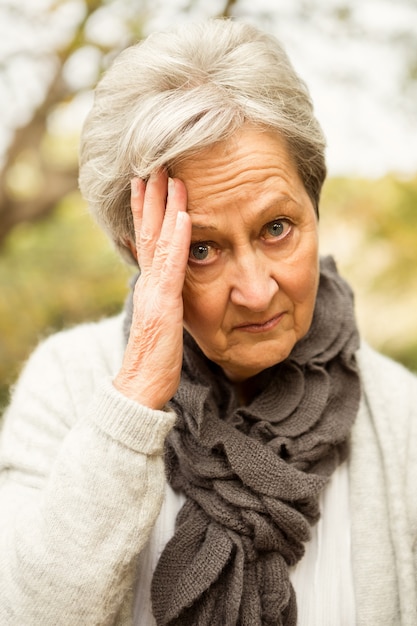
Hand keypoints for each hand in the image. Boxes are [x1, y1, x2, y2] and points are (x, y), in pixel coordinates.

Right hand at [113, 171, 190, 408]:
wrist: (142, 386)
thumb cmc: (156, 357)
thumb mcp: (162, 320)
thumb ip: (164, 296)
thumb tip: (167, 282)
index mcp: (152, 284)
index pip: (149, 239)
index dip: (148, 210)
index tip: (150, 183)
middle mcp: (149, 282)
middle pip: (149, 231)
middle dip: (152, 196)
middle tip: (156, 164)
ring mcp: (154, 291)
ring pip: (158, 240)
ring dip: (164, 206)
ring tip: (169, 176)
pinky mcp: (163, 304)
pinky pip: (171, 266)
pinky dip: (177, 239)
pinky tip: (184, 216)